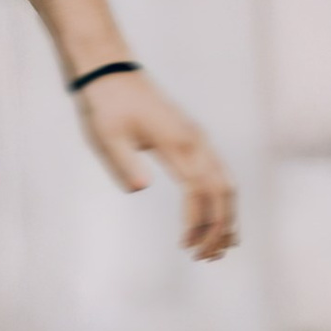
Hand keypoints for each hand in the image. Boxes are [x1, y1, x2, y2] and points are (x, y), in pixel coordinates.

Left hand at [73, 70, 237, 263]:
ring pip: (226, 184)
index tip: (185, 247)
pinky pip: (217, 174)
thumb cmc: (105, 105)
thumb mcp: (105, 136)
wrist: (109, 72)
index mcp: (178, 143)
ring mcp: (198, 139)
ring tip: (216, 250)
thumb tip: (139, 187)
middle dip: (219, 228)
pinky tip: (214, 221)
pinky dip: (221, 201)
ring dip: (225, 218)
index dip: (197, 222)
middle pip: (223, 191)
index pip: (199, 191)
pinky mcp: (193, 139)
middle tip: (205, 258)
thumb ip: (123, 162)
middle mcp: (196, 141)